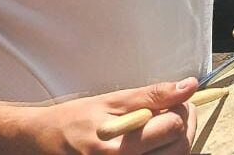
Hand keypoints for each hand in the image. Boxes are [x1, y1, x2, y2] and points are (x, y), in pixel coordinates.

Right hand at [26, 78, 198, 153]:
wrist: (44, 142)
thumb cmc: (76, 119)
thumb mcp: (112, 100)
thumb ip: (152, 95)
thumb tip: (189, 86)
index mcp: (119, 146)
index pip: (173, 126)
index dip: (181, 108)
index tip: (175, 100)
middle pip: (180, 148)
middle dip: (184, 125)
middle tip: (176, 109)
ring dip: (178, 139)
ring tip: (164, 124)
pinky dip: (166, 151)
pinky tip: (156, 140)